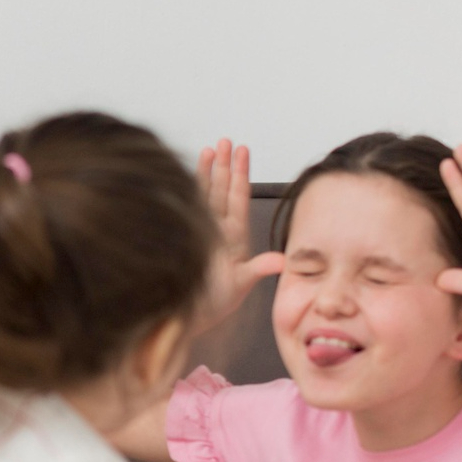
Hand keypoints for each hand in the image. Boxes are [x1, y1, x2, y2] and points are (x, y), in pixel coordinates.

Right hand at [193, 139, 284, 334]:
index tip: (243, 151)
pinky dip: (187, 187)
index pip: (238, 198)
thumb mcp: (238, 286)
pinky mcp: (182, 235)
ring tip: (210, 148)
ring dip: (207, 171)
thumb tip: (282, 260)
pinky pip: (185, 206)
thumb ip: (259, 269)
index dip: (240, 174)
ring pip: (204, 195)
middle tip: (227, 141)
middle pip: (222, 190)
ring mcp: (198, 232)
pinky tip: (186, 170)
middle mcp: (216, 232)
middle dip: (224, 165)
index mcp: (233, 239)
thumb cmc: (209, 306)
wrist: (179, 319)